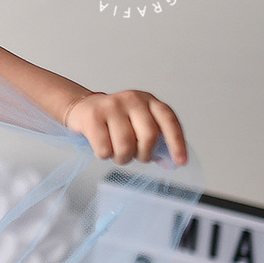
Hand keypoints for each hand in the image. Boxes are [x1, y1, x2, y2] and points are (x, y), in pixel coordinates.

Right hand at [62, 89, 187, 165]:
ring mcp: (111, 106)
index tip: (180, 162)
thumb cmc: (116, 121)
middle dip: (144, 155)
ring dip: (123, 158)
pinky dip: (105, 155)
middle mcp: (132, 100)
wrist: (83, 108)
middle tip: (137, 157)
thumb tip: (171, 162)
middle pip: (148, 136)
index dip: (177, 143)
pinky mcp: (93, 116)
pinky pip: (105, 149)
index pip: (169, 121)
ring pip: (126, 146)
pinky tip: (103, 147)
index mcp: (148, 101)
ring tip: (118, 154)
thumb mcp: (139, 124)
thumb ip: (157, 141)